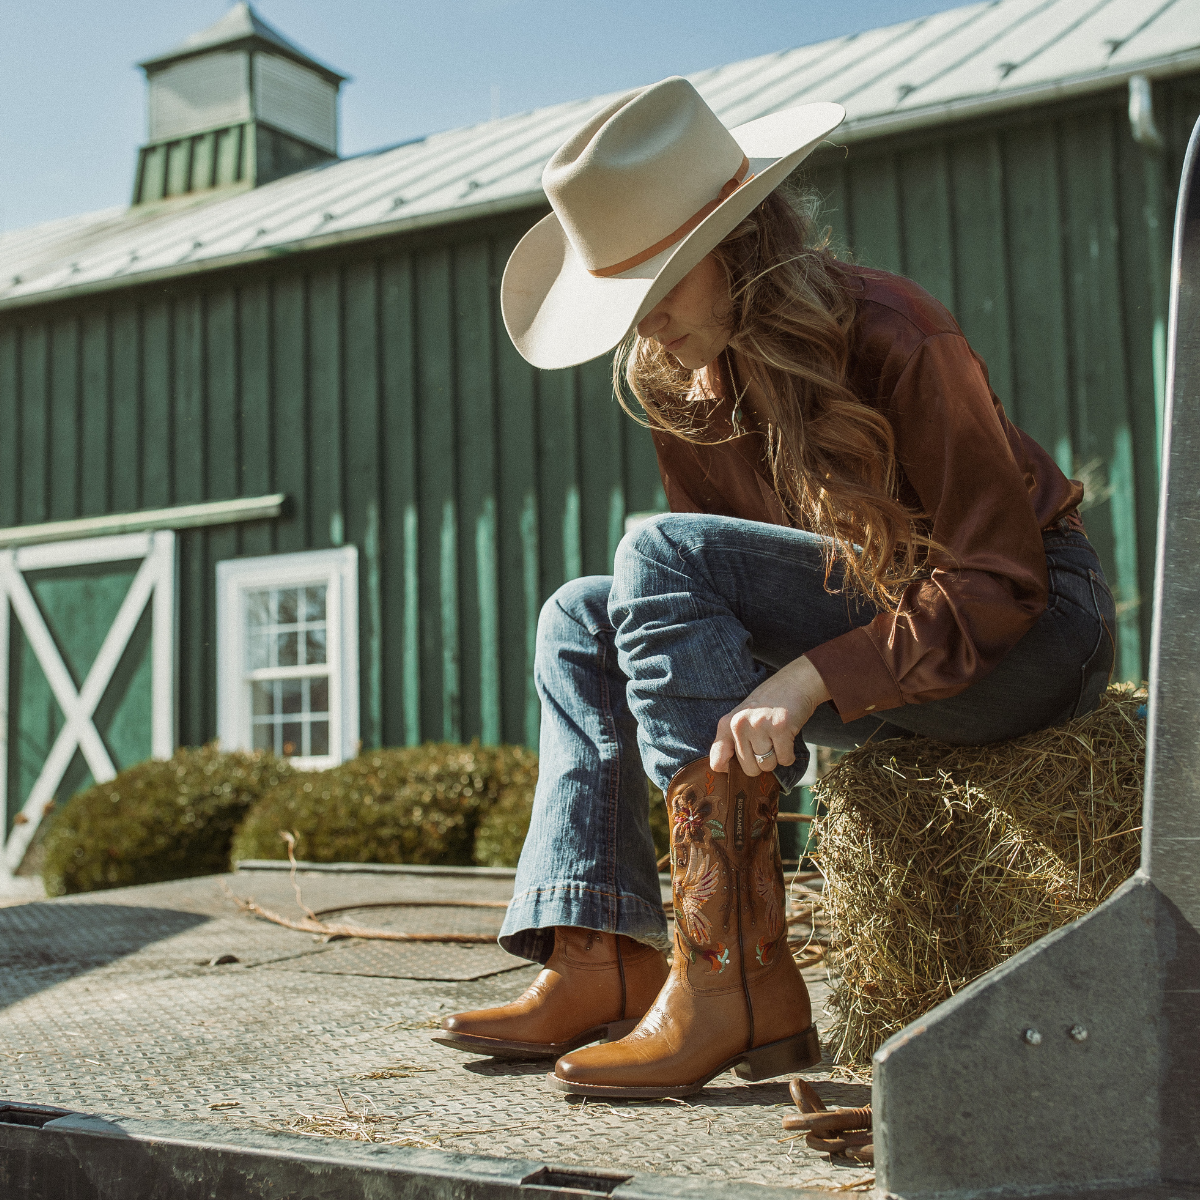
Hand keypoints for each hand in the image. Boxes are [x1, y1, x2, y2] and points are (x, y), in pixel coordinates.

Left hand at [709, 656, 831, 776]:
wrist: (794, 683)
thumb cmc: (767, 705)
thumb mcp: (742, 718)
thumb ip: (732, 741)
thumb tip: (727, 772)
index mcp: (726, 724)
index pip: (717, 762)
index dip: (730, 771)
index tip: (742, 765)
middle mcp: (739, 724)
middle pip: (749, 769)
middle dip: (761, 763)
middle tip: (768, 744)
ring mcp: (759, 725)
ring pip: (767, 765)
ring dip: (776, 758)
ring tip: (777, 739)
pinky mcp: (780, 727)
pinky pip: (784, 759)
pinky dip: (789, 756)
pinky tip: (788, 739)